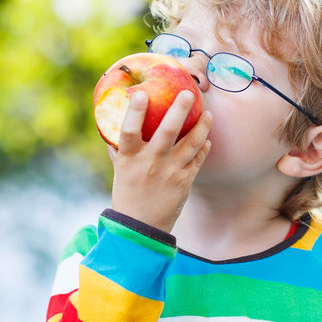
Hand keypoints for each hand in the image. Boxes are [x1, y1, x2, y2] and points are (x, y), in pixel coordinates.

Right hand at [109, 91, 211, 232]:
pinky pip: (198, 159)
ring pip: (191, 143)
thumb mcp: (120, 172)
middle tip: (189, 94)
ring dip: (202, 126)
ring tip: (209, 114)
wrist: (141, 228)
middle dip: (180, 109)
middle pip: (168, 130)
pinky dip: (204, 147)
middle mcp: (151, 162)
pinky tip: (207, 138)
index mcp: (130, 158)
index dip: (136, 111)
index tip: (143, 93)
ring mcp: (170, 172)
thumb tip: (112, 129)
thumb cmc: (127, 196)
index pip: (129, 129)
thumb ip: (119, 150)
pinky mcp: (185, 182)